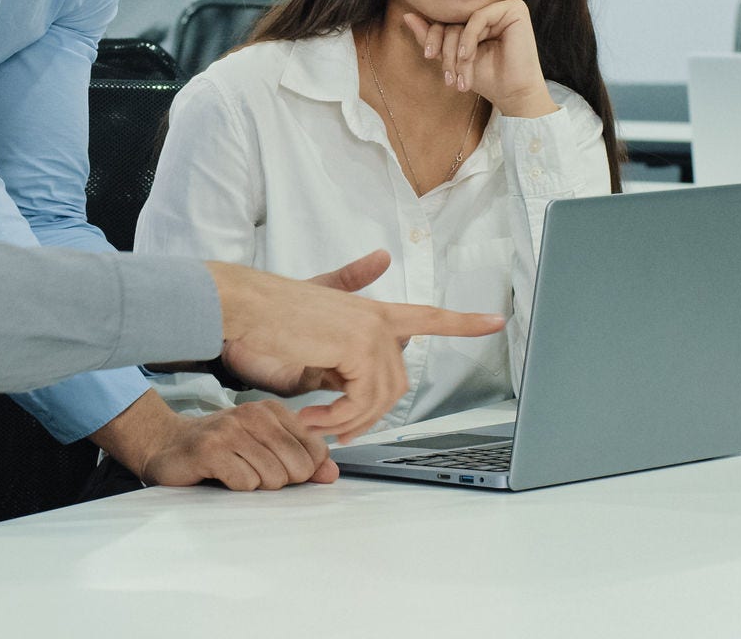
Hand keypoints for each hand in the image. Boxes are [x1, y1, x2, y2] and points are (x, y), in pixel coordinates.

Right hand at [92, 391, 336, 488]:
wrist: (166, 444)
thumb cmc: (218, 447)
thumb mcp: (263, 448)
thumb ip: (301, 459)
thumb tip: (331, 474)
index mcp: (271, 410)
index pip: (315, 450)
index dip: (302, 470)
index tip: (279, 467)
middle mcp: (252, 414)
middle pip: (297, 467)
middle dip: (279, 480)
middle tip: (252, 471)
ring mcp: (230, 430)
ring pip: (272, 478)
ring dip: (255, 485)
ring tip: (235, 471)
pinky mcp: (210, 450)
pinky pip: (244, 483)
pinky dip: (235, 487)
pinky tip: (220, 475)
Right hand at [207, 261, 505, 442]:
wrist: (244, 308)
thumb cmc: (270, 325)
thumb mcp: (317, 346)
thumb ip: (345, 363)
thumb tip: (359, 398)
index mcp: (371, 312)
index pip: (428, 316)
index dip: (463, 322)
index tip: (496, 320)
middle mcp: (378, 319)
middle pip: (396, 386)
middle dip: (368, 417)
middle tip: (335, 431)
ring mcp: (371, 330)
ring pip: (381, 398)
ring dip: (347, 422)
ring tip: (315, 424)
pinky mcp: (357, 345)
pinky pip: (361, 400)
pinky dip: (336, 418)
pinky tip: (311, 417)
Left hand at [402, 1, 557, 117]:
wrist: (512, 93)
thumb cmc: (486, 77)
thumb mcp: (452, 57)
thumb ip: (430, 36)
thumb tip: (406, 15)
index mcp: (475, 18)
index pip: (444, 19)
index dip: (432, 36)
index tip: (429, 57)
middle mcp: (489, 9)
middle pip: (451, 20)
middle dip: (446, 50)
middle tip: (449, 77)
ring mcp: (502, 7)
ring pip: (463, 21)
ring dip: (457, 51)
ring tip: (460, 75)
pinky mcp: (515, 9)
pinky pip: (478, 17)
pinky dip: (468, 39)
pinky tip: (468, 56)